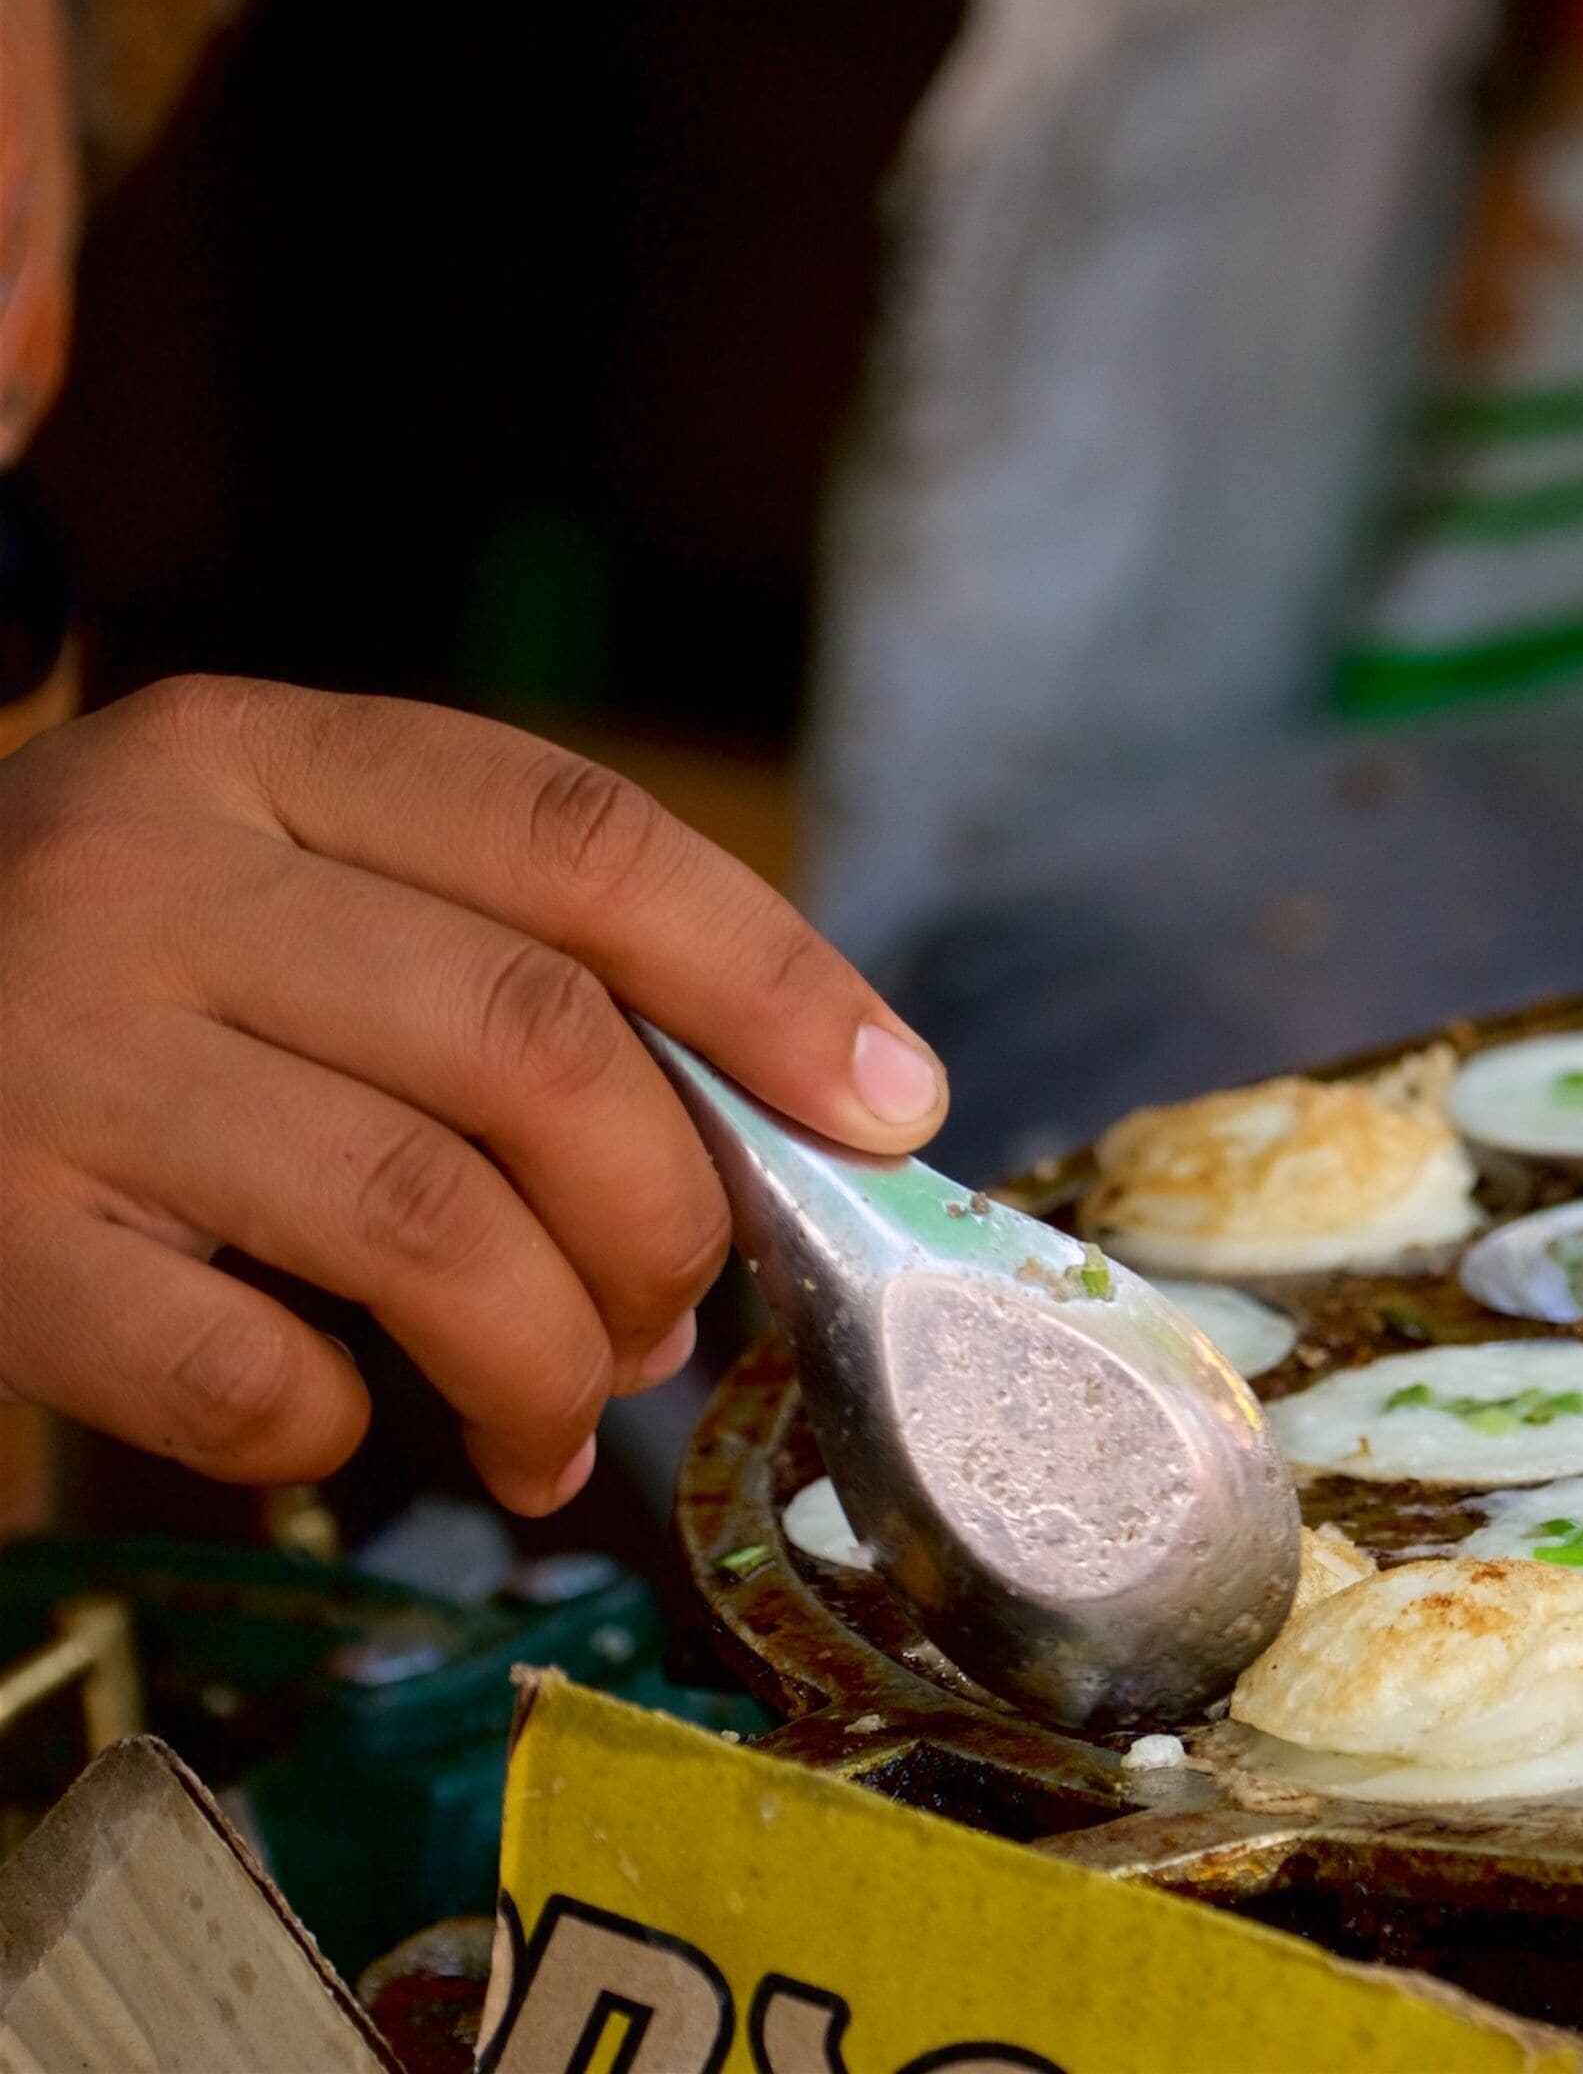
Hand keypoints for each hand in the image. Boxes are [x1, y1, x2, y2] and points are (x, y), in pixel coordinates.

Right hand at [0, 677, 945, 1512]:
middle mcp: (151, 876)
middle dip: (663, 1214)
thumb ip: (501, 951)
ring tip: (561, 1415)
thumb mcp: (281, 878)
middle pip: (531, 1048)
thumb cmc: (112, 974)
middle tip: (676, 1309)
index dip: (775, 980)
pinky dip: (343, 1427)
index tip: (897, 1105)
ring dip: (545, 1355)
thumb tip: (788, 1137)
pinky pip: (242, 1372)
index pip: (580, 841)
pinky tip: (353, 1426)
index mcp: (265, 755)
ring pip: (420, 1224)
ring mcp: (48, 1055)